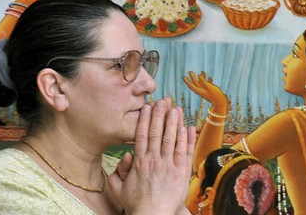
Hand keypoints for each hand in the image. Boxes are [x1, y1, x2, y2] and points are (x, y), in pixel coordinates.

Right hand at [106, 98, 195, 213]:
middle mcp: (154, 160)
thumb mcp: (118, 189)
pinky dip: (186, 139)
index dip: (146, 119)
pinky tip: (188, 127)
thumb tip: (125, 156)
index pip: (142, 135)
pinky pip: (184, 152)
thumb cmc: (137, 205)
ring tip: (176, 108)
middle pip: (158, 132)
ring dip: (174, 122)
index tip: (148, 107)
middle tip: (163, 101)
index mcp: (139, 162)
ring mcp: (169, 166)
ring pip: (172, 139)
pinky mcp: (181, 174)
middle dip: (160, 114)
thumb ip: (117, 172)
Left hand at [182, 71, 228, 113]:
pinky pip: (208, 85)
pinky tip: (210, 77)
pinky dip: (208, 81)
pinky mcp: (211, 92)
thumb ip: (203, 81)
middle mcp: (202, 91)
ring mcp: (206, 92)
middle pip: (196, 83)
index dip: (187, 81)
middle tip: (190, 71)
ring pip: (202, 84)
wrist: (222, 102)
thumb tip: (198, 75)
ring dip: (202, 77)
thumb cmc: (215, 94)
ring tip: (203, 72)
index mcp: (200, 91)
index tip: (183, 77)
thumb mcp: (209, 86)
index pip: (191, 85)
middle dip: (193, 77)